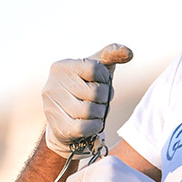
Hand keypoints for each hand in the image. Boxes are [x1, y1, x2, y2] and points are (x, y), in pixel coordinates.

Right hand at [42, 43, 132, 158]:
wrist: (66, 120)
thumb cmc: (85, 88)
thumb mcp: (97, 68)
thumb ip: (112, 54)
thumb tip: (129, 53)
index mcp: (62, 67)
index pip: (95, 69)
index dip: (104, 78)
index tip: (100, 82)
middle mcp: (52, 85)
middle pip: (94, 92)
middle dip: (104, 98)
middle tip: (99, 100)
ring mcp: (52, 107)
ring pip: (89, 111)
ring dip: (100, 113)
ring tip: (95, 111)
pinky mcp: (57, 127)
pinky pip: (84, 128)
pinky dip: (95, 126)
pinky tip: (93, 123)